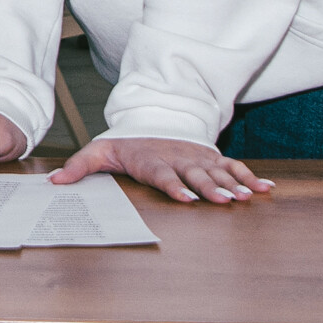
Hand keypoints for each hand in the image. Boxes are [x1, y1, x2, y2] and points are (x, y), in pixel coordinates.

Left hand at [50, 135, 271, 203]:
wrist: (151, 120)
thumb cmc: (125, 144)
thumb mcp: (99, 151)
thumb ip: (79, 167)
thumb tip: (55, 182)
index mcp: (153, 160)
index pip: (164, 175)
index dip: (175, 186)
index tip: (186, 198)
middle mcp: (179, 159)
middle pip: (197, 175)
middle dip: (212, 188)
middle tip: (226, 201)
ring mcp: (197, 158)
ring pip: (218, 172)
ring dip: (235, 185)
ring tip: (250, 197)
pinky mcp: (211, 158)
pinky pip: (233, 166)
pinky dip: (251, 176)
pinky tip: (267, 188)